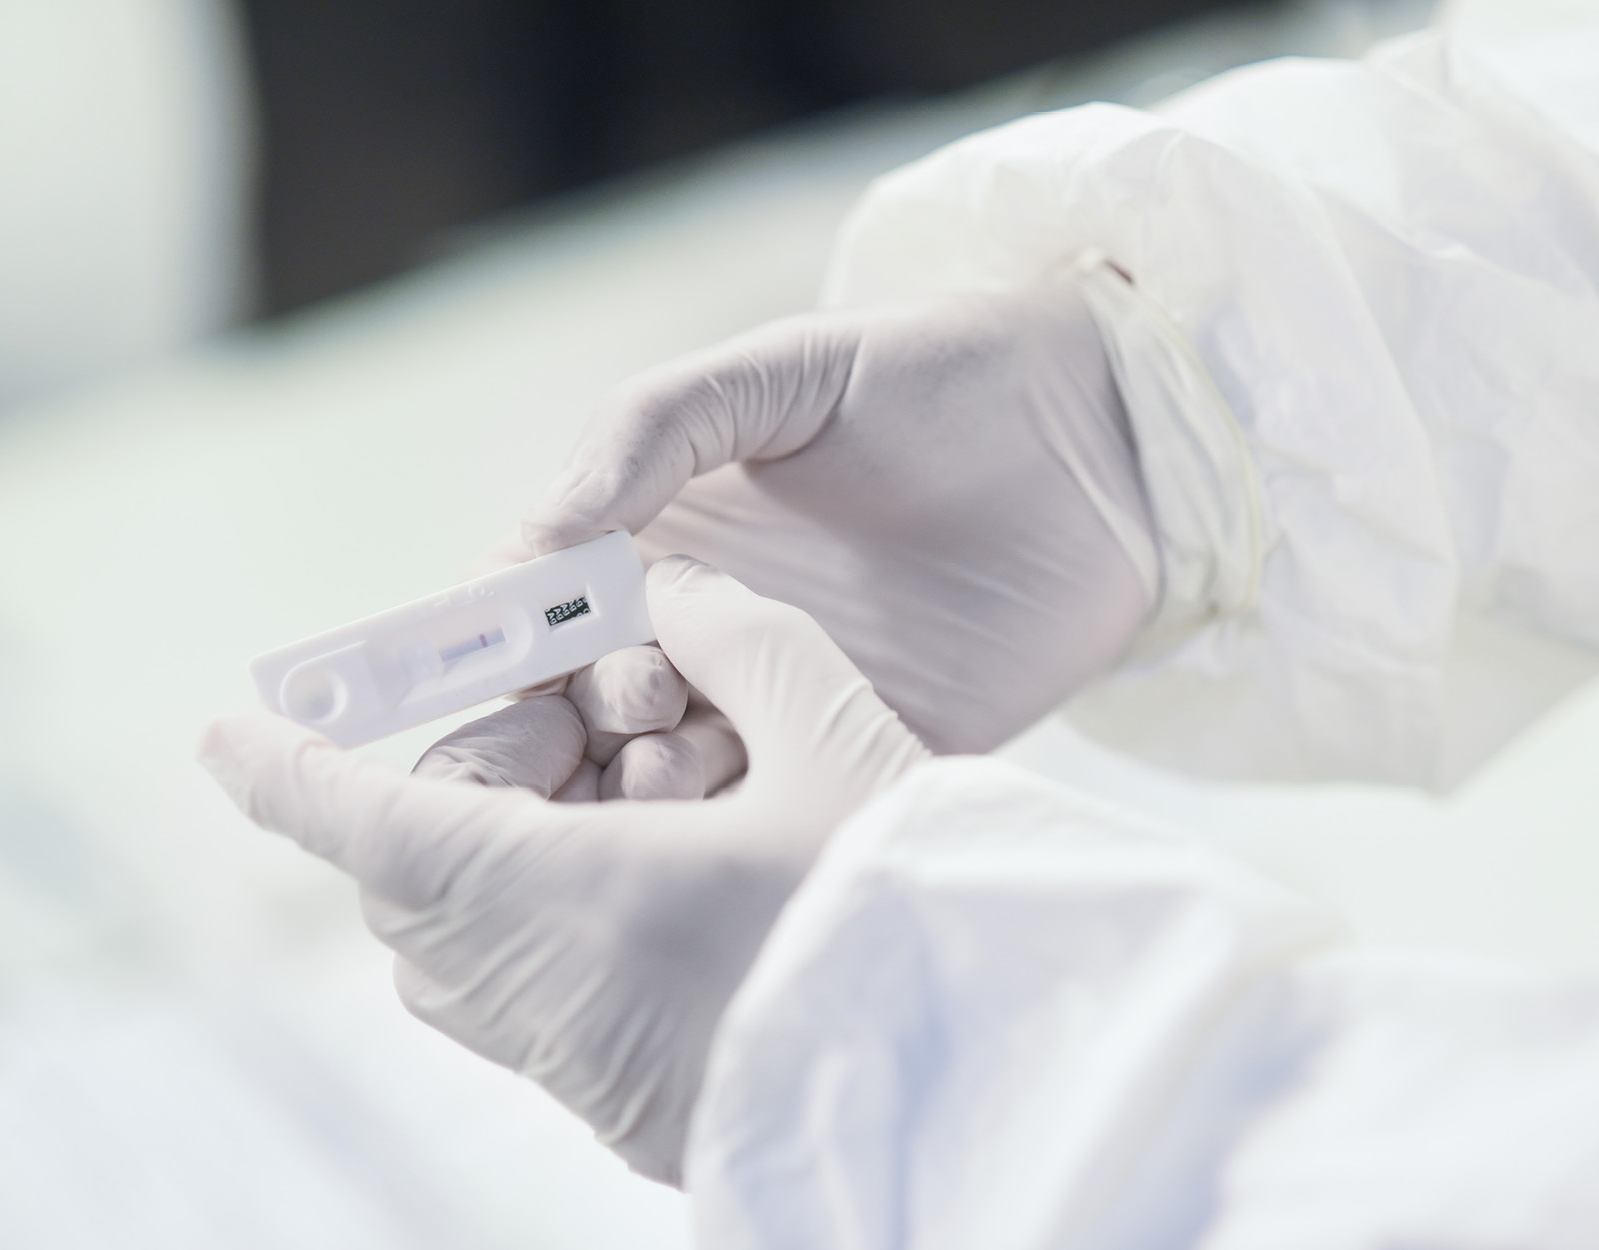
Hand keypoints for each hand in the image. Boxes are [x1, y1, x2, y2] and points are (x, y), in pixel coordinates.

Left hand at [198, 558, 929, 1184]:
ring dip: (504, 859)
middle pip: (420, 879)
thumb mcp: (835, 728)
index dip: (287, 773)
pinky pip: (533, 1002)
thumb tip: (663, 598)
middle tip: (581, 729)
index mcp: (570, 899)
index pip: (369, 825)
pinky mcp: (621, 1109)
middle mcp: (544, 998)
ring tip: (643, 801)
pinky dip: (560, 925)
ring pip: (465, 951)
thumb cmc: (910, 901)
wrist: (998, 1070)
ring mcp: (577, 1069)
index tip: (223, 738)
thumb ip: (736, 631)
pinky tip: (683, 881)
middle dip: (462, 787)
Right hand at [523, 279, 1159, 753]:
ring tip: (674, 755)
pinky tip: (739, 800)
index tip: (486, 662)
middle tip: (627, 698)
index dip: (497, 637)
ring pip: (667, 772)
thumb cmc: (939, 375)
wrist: (1112, 437)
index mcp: (663, 537)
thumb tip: (530, 541)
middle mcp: (706, 627)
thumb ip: (648, 432)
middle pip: (585, 706)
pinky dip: (738, 819)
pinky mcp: (866, 751)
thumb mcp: (778, 373)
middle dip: (572, 716)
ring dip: (644, 780)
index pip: (539, 606)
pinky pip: (779, 807)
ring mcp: (782, 698)